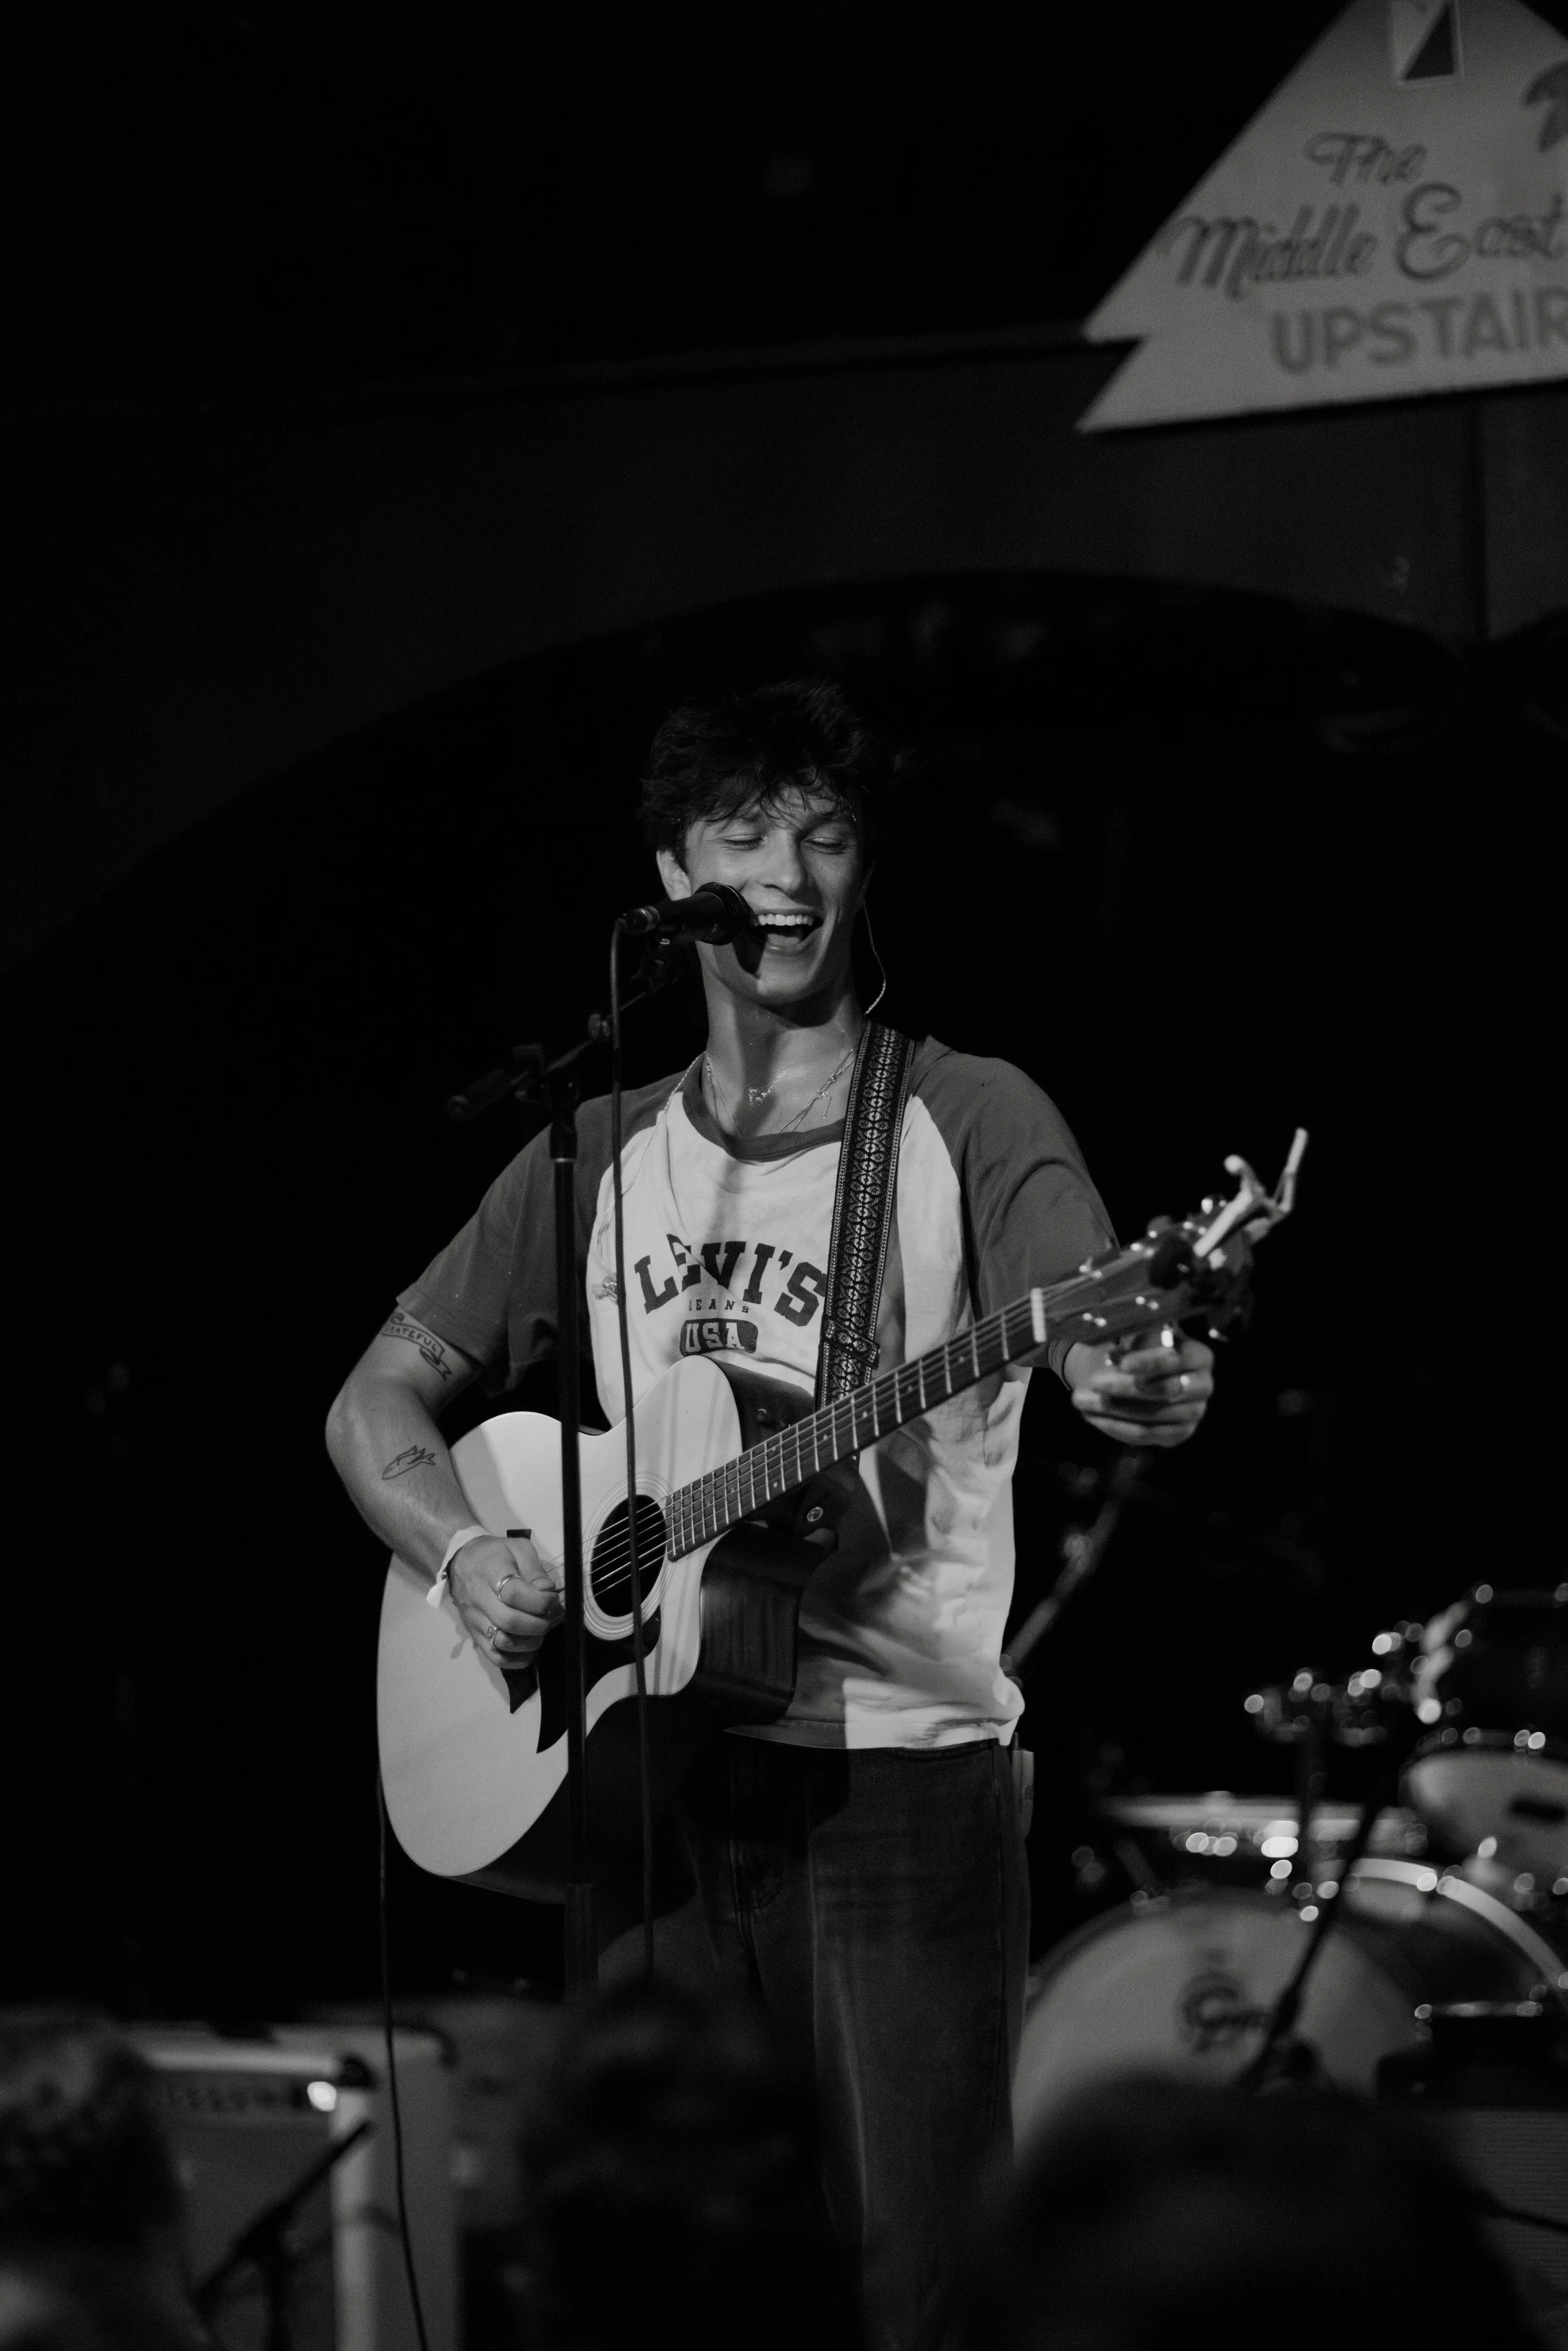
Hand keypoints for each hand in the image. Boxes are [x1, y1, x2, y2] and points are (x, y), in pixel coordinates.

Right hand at [448, 1533, 561, 1664]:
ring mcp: (475, 1621)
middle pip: (509, 1621)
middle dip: (538, 1623)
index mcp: (490, 1572)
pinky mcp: (474, 1636)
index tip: (551, 1599)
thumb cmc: (495, 1554)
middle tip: (548, 1617)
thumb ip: (535, 1569)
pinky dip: (516, 1659)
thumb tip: (547, 1591)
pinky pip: (495, 1657)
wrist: (463, 1562)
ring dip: (529, 1642)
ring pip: (502, 1642)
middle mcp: (479, 1599)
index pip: (514, 1594)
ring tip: (539, 1630)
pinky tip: (529, 1649)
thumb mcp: (518, 1548)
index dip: (539, 1601)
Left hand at [1069, 1333, 1214, 1447]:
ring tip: (1081, 1398)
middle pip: (1167, 1391)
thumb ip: (1130, 1342)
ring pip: (1152, 1416)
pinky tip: (1091, 1415)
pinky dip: (1114, 1425)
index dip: (1149, 1362)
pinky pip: (1144, 1434)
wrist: (1140, 1372)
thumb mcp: (1138, 1338)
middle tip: (1094, 1381)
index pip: (1179, 1360)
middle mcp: (1203, 1386)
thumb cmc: (1140, 1349)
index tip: (1120, 1362)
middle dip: (1127, 1387)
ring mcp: (1194, 1414)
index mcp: (1200, 1357)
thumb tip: (1112, 1356)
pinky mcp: (1177, 1434)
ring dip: (1113, 1409)